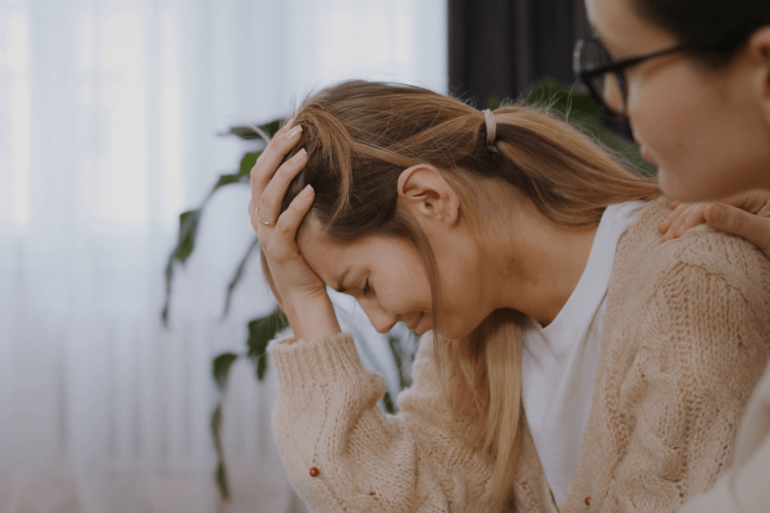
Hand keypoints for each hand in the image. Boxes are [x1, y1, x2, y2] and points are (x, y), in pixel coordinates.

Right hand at [249, 124, 340, 340]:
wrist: (302, 292)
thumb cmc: (305, 252)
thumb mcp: (298, 218)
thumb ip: (299, 194)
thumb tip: (317, 162)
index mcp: (260, 207)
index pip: (262, 168)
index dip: (275, 145)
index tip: (294, 123)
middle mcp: (258, 217)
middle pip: (260, 175)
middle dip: (277, 149)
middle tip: (298, 130)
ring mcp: (266, 234)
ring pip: (269, 196)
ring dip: (287, 172)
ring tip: (304, 154)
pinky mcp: (280, 250)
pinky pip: (285, 224)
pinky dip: (297, 206)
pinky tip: (312, 191)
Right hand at [657, 190, 769, 258]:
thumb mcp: (766, 235)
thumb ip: (740, 222)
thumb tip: (707, 209)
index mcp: (753, 196)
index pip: (713, 203)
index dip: (691, 218)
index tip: (676, 236)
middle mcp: (743, 198)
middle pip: (704, 204)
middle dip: (681, 221)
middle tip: (665, 238)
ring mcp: (738, 207)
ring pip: (701, 209)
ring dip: (680, 220)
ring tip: (663, 232)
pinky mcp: (734, 218)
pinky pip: (706, 214)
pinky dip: (689, 217)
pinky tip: (674, 213)